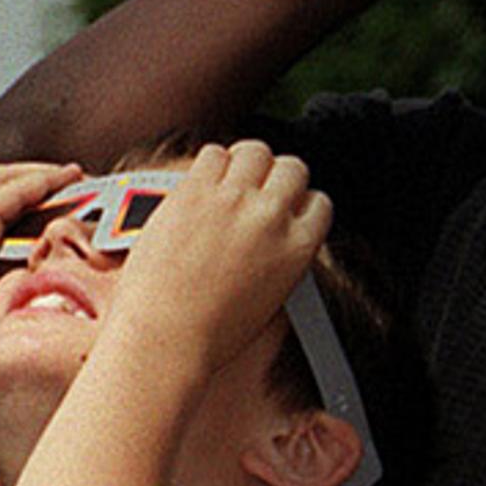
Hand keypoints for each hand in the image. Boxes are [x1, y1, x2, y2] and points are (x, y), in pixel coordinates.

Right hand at [0, 162, 80, 362]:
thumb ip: (1, 286)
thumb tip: (39, 285)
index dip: (15, 199)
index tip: (52, 201)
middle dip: (31, 179)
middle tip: (71, 179)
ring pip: (1, 180)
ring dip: (42, 175)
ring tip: (78, 176)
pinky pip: (13, 191)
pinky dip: (44, 182)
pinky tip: (72, 181)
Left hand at [103, 143, 333, 372]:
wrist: (167, 336)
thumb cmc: (212, 330)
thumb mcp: (272, 295)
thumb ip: (282, 254)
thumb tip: (273, 231)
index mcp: (299, 248)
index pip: (318, 202)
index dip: (299, 203)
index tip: (285, 207)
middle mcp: (271, 217)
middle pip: (292, 167)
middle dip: (276, 175)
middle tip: (257, 189)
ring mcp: (232, 200)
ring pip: (255, 150)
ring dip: (245, 161)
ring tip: (229, 179)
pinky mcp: (193, 191)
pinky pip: (212, 153)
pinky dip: (210, 162)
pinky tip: (202, 182)